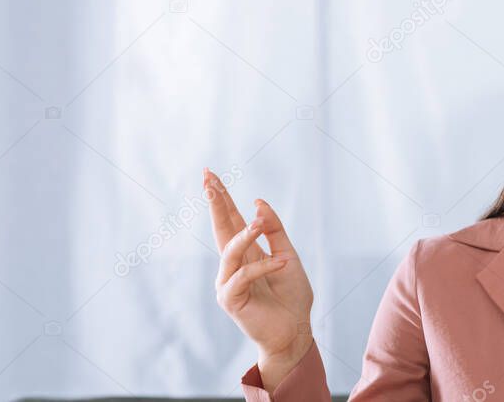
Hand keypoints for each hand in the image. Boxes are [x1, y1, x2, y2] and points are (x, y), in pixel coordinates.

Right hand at [205, 168, 313, 366]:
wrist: (296, 330)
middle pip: (220, 227)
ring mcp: (228, 281)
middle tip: (207, 177)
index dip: (220, 198)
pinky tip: (281, 263)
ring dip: (246, 234)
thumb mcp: (288, 254)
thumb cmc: (292, 295)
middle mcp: (232, 264)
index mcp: (246, 252)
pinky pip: (244, 276)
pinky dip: (264, 267)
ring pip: (231, 250)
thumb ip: (274, 230)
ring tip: (261, 222)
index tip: (209, 174)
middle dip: (214, 202)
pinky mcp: (231, 299)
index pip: (230, 219)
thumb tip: (258, 203)